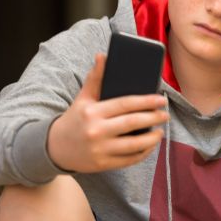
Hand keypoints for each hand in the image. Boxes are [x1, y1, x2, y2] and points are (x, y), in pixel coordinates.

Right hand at [47, 53, 169, 172]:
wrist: (55, 147)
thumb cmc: (74, 119)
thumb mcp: (82, 98)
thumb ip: (95, 78)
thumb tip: (103, 55)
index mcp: (92, 112)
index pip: (125, 104)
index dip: (146, 101)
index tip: (161, 99)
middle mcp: (96, 131)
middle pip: (132, 123)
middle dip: (153, 118)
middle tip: (165, 114)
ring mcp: (100, 150)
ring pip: (134, 145)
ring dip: (151, 138)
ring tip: (160, 131)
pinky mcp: (103, 164)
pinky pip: (129, 159)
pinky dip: (143, 153)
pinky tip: (149, 145)